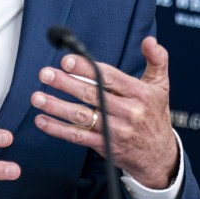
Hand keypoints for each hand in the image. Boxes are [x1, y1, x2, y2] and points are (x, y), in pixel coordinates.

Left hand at [30, 36, 178, 188]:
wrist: (160, 158)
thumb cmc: (155, 117)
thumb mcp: (161, 87)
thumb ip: (157, 60)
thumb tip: (149, 40)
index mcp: (139, 95)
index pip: (110, 78)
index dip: (87, 69)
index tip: (67, 61)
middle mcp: (127, 113)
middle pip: (92, 96)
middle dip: (66, 84)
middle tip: (46, 74)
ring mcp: (114, 131)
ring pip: (81, 117)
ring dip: (56, 107)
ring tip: (38, 97)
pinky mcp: (104, 146)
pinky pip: (77, 137)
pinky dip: (58, 130)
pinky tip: (42, 120)